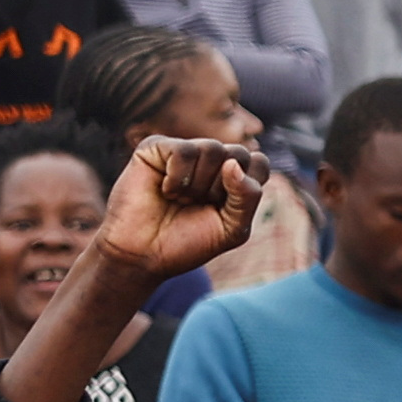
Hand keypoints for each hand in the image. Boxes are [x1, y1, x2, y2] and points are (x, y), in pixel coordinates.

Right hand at [95, 134, 271, 283]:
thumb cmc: (187, 242)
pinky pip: (183, 150)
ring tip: (180, 199)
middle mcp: (210, 160)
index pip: (259, 163)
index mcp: (233, 177)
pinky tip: (165, 190)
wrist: (142, 254)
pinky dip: (178, 177)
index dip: (246, 189)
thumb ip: (247, 197)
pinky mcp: (155, 147)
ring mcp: (183, 152)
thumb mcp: (232, 229)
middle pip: (239, 153)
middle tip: (198, 205)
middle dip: (222, 188)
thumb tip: (233, 163)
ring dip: (199, 184)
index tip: (223, 209)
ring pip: (212, 148)